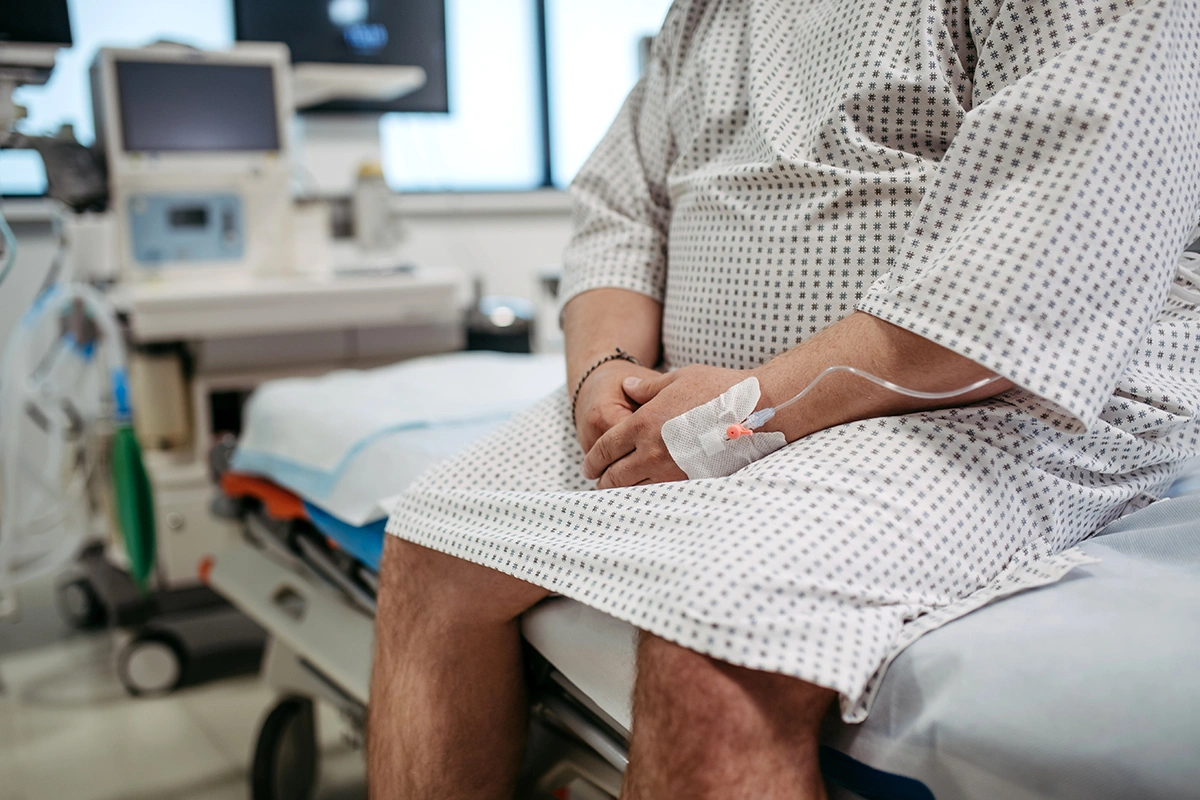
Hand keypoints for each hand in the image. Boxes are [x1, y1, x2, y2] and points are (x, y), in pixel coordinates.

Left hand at [583, 364, 750, 488]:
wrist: (760, 408)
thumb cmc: (720, 387)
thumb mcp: (678, 379)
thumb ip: (647, 387)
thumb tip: (628, 387)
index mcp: (644, 423)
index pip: (606, 449)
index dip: (593, 461)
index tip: (589, 467)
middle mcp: (653, 450)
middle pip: (615, 477)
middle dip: (603, 481)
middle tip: (600, 483)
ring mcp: (674, 470)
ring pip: (636, 491)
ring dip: (624, 492)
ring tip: (621, 492)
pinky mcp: (693, 482)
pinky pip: (663, 495)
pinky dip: (650, 496)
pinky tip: (649, 494)